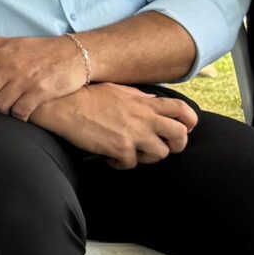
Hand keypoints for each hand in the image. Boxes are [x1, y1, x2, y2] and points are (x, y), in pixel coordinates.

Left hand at [0, 30, 90, 120]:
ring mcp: (25, 80)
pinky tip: (21, 115)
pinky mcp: (40, 92)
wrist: (76, 54)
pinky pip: (20, 112)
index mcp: (0, 55)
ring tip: (5, 111)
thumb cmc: (41, 49)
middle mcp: (10, 67)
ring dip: (0, 112)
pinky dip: (17, 117)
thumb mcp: (12, 41)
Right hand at [33, 83, 195, 168]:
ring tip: (132, 153)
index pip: (181, 109)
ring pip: (161, 153)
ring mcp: (134, 134)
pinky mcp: (120, 148)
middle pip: (180, 135)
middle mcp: (144, 118)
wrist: (63, 105)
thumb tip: (151, 101)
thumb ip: (138, 97)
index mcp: (144, 102)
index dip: (190, 121)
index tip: (186, 128)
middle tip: (164, 147)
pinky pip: (131, 164)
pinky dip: (121, 164)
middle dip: (177, 144)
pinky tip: (109, 157)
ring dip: (148, 156)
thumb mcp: (117, 90)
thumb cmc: (86, 95)